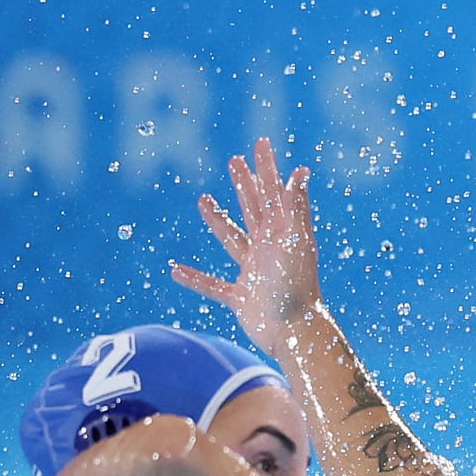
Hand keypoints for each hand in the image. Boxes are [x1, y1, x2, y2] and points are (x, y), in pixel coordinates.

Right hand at [170, 138, 325, 350]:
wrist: (294, 331)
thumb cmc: (296, 285)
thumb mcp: (294, 241)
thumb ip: (295, 208)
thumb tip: (301, 171)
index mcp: (283, 233)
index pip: (273, 193)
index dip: (266, 168)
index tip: (260, 144)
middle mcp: (270, 249)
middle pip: (256, 209)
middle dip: (246, 185)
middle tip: (235, 161)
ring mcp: (255, 272)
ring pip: (233, 240)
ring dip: (218, 221)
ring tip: (203, 200)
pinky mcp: (242, 298)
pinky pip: (214, 286)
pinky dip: (196, 279)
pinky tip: (175, 270)